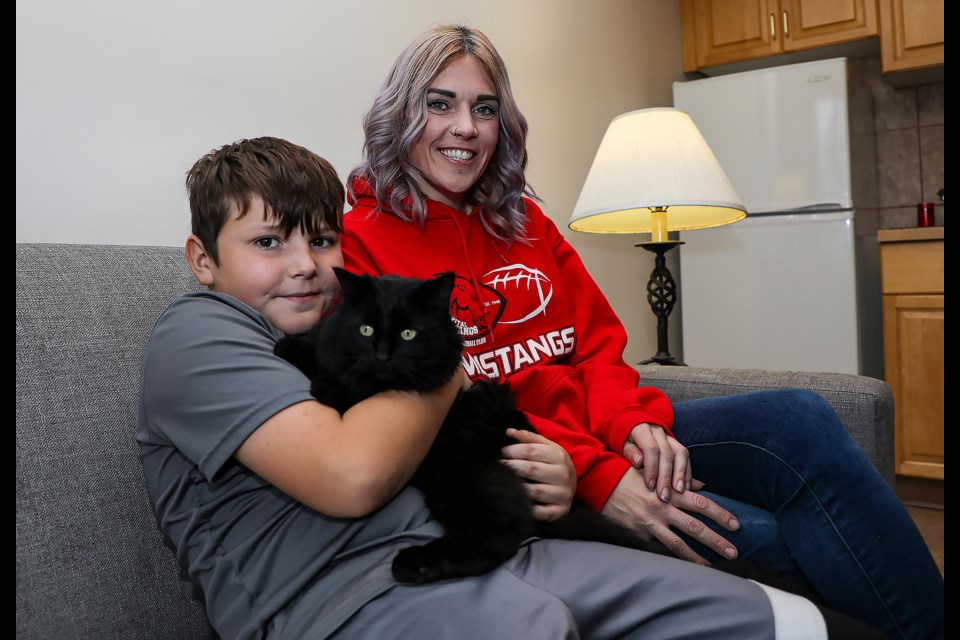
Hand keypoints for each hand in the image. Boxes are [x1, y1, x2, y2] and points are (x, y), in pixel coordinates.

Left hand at [501, 428, 574, 521]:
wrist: (572, 485)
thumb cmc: (553, 463)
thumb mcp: (546, 447)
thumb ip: (529, 438)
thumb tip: (509, 431)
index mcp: (559, 455)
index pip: (531, 451)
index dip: (513, 450)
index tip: (502, 452)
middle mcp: (563, 474)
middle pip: (531, 470)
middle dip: (512, 467)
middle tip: (499, 467)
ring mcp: (563, 494)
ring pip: (534, 491)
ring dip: (517, 488)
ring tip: (505, 483)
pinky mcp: (561, 511)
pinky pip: (541, 513)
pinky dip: (529, 509)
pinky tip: (519, 503)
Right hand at [600, 467, 739, 565]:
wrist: (601, 482)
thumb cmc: (629, 475)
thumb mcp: (654, 472)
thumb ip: (678, 480)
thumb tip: (701, 486)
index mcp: (668, 490)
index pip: (701, 504)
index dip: (720, 514)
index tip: (736, 524)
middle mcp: (662, 507)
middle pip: (696, 526)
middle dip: (717, 539)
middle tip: (734, 551)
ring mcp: (651, 522)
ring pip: (679, 542)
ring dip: (699, 555)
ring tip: (714, 565)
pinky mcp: (638, 533)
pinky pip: (659, 547)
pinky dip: (674, 557)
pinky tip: (685, 567)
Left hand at [623, 423, 692, 502]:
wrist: (633, 425)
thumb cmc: (625, 439)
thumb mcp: (621, 443)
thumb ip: (629, 452)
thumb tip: (639, 462)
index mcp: (642, 429)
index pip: (651, 448)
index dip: (651, 468)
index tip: (650, 486)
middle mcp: (658, 432)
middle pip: (667, 454)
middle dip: (666, 477)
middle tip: (664, 495)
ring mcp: (669, 437)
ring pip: (681, 454)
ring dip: (681, 474)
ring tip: (679, 491)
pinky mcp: (677, 443)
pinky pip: (686, 456)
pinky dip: (687, 472)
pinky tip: (686, 487)